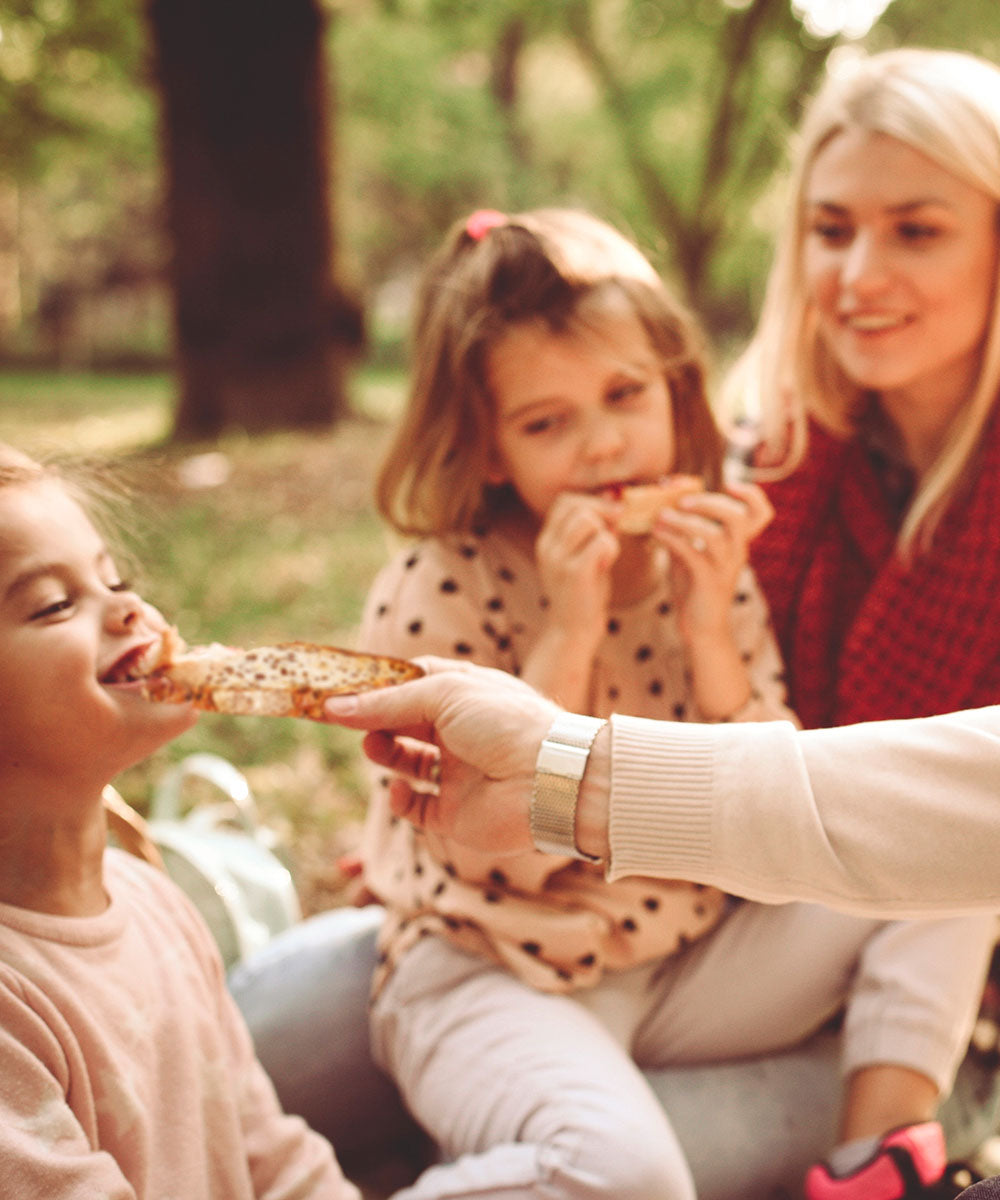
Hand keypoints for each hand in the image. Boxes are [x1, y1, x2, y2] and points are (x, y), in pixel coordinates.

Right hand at [322, 658, 559, 856]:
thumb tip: (336, 706)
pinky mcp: (455, 813)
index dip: (379, 685)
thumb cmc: (505, 723)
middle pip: (406, 721)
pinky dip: (400, 798)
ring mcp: (458, 772)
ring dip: (384, 752)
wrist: (547, 782)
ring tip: (373, 746)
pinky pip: (416, 807)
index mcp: (465, 694)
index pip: (414, 682)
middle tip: (342, 717)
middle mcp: (461, 732)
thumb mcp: (444, 695)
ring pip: (407, 761)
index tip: (343, 687)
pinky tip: (401, 788)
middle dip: (374, 718)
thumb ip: (388, 702)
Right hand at [535, 492, 618, 643]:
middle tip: (616, 530)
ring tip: (607, 552)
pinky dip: (612, 548)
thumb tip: (614, 500)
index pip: (565, 501)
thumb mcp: (584, 556)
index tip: (611, 515)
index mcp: (547, 540)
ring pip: (589, 519)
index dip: (591, 501)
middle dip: (603, 512)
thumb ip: (595, 531)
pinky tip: (607, 564)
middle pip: (577, 505)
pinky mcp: (574, 574)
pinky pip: (601, 542)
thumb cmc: (584, 593)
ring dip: (607, 531)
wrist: (572, 631)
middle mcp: (548, 546)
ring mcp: (558, 559)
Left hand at [652, 481, 772, 638]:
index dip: (752, 495)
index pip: (761, 514)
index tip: (730, 483)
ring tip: (661, 516)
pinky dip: (673, 540)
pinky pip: (694, 555)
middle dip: (710, 503)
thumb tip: (664, 503)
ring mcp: (725, 569)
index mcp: (737, 542)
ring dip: (685, 522)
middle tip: (683, 501)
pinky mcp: (709, 583)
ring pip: (715, 535)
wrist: (700, 627)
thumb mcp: (690, 553)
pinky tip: (656, 534)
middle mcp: (737, 553)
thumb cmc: (694, 587)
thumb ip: (684, 531)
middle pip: (738, 518)